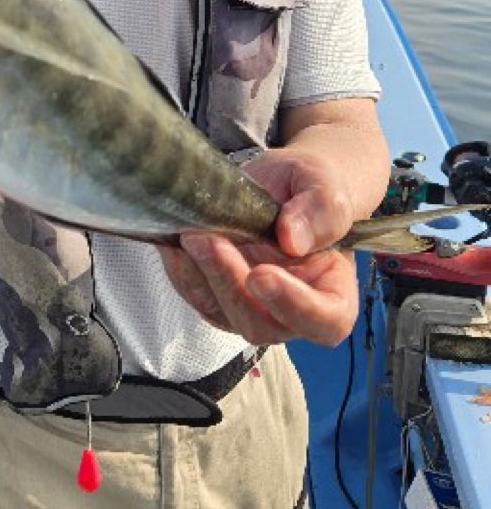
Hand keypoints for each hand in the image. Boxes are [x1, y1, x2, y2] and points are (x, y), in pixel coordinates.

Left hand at [158, 148, 359, 346]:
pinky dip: (180, 270)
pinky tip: (175, 241)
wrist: (279, 185)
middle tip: (210, 241)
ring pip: (220, 313)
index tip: (261, 274)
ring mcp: (250, 308)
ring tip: (190, 234)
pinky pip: (194, 295)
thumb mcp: (323, 184)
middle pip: (261, 324)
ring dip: (200, 277)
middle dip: (230, 283)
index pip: (325, 321)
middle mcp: (291, 312)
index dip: (294, 306)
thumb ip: (320, 210)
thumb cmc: (309, 189)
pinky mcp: (216, 297)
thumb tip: (292, 239)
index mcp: (333, 292)